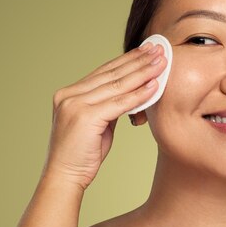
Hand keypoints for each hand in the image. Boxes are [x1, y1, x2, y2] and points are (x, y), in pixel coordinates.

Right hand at [41, 43, 165, 190]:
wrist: (64, 177)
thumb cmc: (81, 155)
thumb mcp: (96, 125)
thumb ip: (108, 108)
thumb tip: (129, 96)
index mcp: (69, 94)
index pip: (103, 72)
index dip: (126, 60)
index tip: (146, 51)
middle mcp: (69, 95)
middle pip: (111, 73)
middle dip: (137, 61)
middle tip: (158, 49)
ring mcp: (75, 104)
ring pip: (116, 85)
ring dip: (142, 73)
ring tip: (161, 63)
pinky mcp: (85, 117)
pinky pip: (119, 103)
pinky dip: (139, 95)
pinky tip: (154, 87)